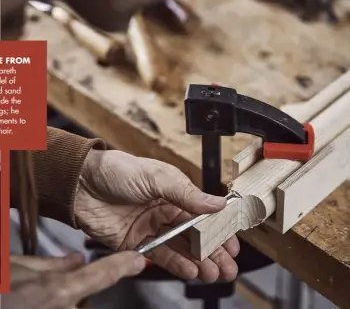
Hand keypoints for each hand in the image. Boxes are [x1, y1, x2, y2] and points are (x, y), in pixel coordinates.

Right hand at [3, 252, 145, 308]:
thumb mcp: (16, 266)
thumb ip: (51, 265)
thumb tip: (77, 260)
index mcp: (57, 292)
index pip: (101, 275)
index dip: (122, 265)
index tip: (140, 259)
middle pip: (82, 299)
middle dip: (72, 290)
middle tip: (40, 288)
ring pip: (71, 307)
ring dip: (60, 299)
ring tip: (31, 292)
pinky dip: (56, 302)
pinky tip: (34, 296)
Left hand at [74, 150, 239, 282]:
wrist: (81, 183)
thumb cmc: (118, 170)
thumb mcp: (157, 177)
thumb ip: (187, 194)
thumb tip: (217, 203)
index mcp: (174, 191)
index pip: (202, 213)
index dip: (218, 228)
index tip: (233, 243)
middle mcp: (165, 210)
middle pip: (195, 234)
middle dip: (213, 250)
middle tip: (229, 266)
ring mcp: (151, 228)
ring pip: (181, 248)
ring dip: (199, 261)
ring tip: (213, 273)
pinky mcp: (136, 243)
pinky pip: (160, 255)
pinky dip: (176, 264)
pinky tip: (190, 270)